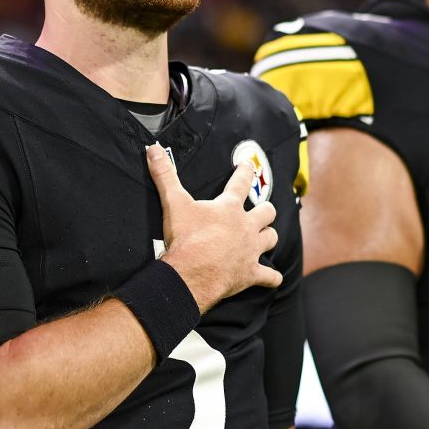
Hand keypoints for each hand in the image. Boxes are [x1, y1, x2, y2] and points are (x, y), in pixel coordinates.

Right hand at [146, 143, 280, 311]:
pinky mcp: (250, 273)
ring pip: (271, 238)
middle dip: (265, 210)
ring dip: (268, 237)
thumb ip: (165, 175)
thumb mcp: (173, 202)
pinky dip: (271, 277)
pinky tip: (274, 278)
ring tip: (264, 237)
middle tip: (262, 210)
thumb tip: (154, 149)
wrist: (190, 273)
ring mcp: (250, 250)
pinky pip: (269, 276)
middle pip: (267, 211)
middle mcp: (245, 226)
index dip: (246, 171)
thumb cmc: (185, 237)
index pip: (241, 182)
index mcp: (229, 208)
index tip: (249, 165)